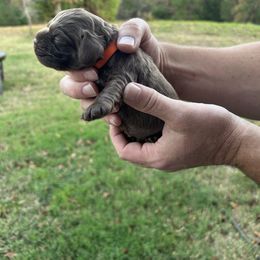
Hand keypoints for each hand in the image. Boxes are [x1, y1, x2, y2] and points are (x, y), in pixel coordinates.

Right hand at [60, 18, 161, 122]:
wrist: (160, 66)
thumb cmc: (145, 45)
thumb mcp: (141, 30)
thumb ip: (132, 30)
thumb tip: (124, 45)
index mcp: (91, 57)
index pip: (72, 66)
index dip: (77, 72)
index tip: (93, 73)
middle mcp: (90, 75)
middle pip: (70, 87)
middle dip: (78, 90)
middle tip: (94, 89)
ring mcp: (99, 92)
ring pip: (85, 104)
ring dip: (93, 108)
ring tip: (112, 112)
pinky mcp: (111, 105)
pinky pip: (102, 116)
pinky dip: (108, 120)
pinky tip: (118, 121)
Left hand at [110, 82, 243, 170]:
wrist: (236, 141)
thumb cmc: (211, 128)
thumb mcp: (178, 112)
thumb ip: (152, 102)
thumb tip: (127, 90)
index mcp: (157, 157)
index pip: (123, 152)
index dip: (115, 134)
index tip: (116, 115)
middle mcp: (160, 160)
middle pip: (131, 149)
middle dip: (123, 131)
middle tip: (123, 111)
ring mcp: (168, 156)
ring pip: (142, 145)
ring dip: (135, 131)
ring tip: (134, 111)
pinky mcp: (176, 150)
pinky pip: (154, 142)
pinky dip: (148, 131)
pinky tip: (150, 115)